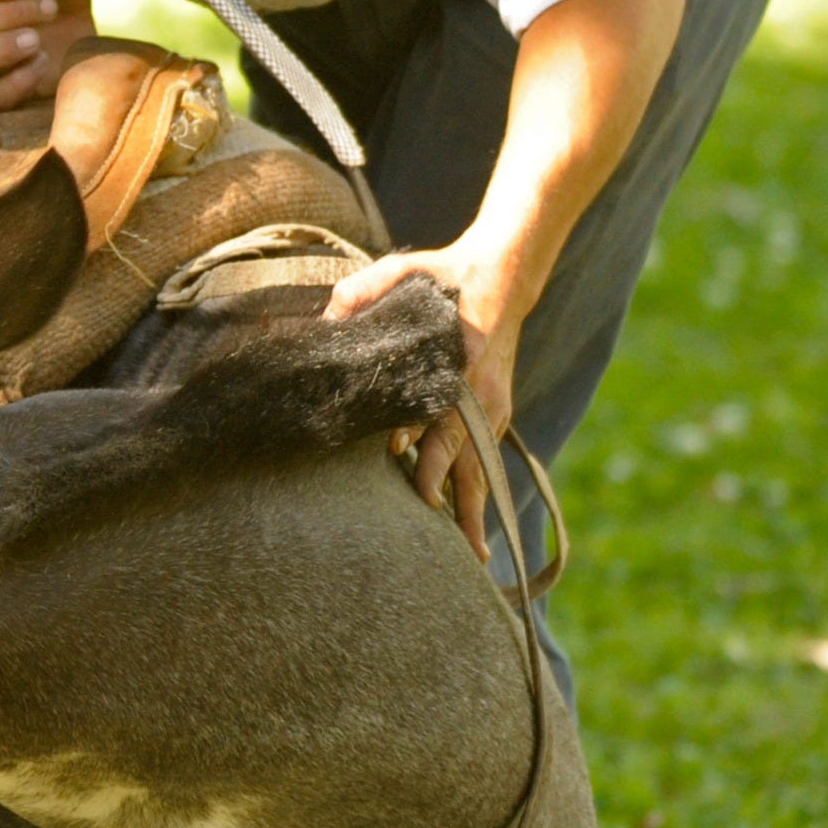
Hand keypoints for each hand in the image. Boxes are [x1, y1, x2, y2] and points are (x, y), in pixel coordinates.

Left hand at [331, 243, 525, 558]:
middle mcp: (480, 392)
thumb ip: (362, 292)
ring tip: (473, 556)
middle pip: (464, 450)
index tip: (396, 454)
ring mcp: (492, 406)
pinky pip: (486, 461)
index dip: (417, 432)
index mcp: (458, 361)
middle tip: (435, 527)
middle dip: (448, 490)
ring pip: (481, 467)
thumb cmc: (442, 277)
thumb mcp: (402, 271)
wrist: (500, 276)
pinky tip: (473, 530)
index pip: (436, 406)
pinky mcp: (496, 414)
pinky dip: (480, 495)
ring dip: (475, 510)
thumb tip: (326, 319)